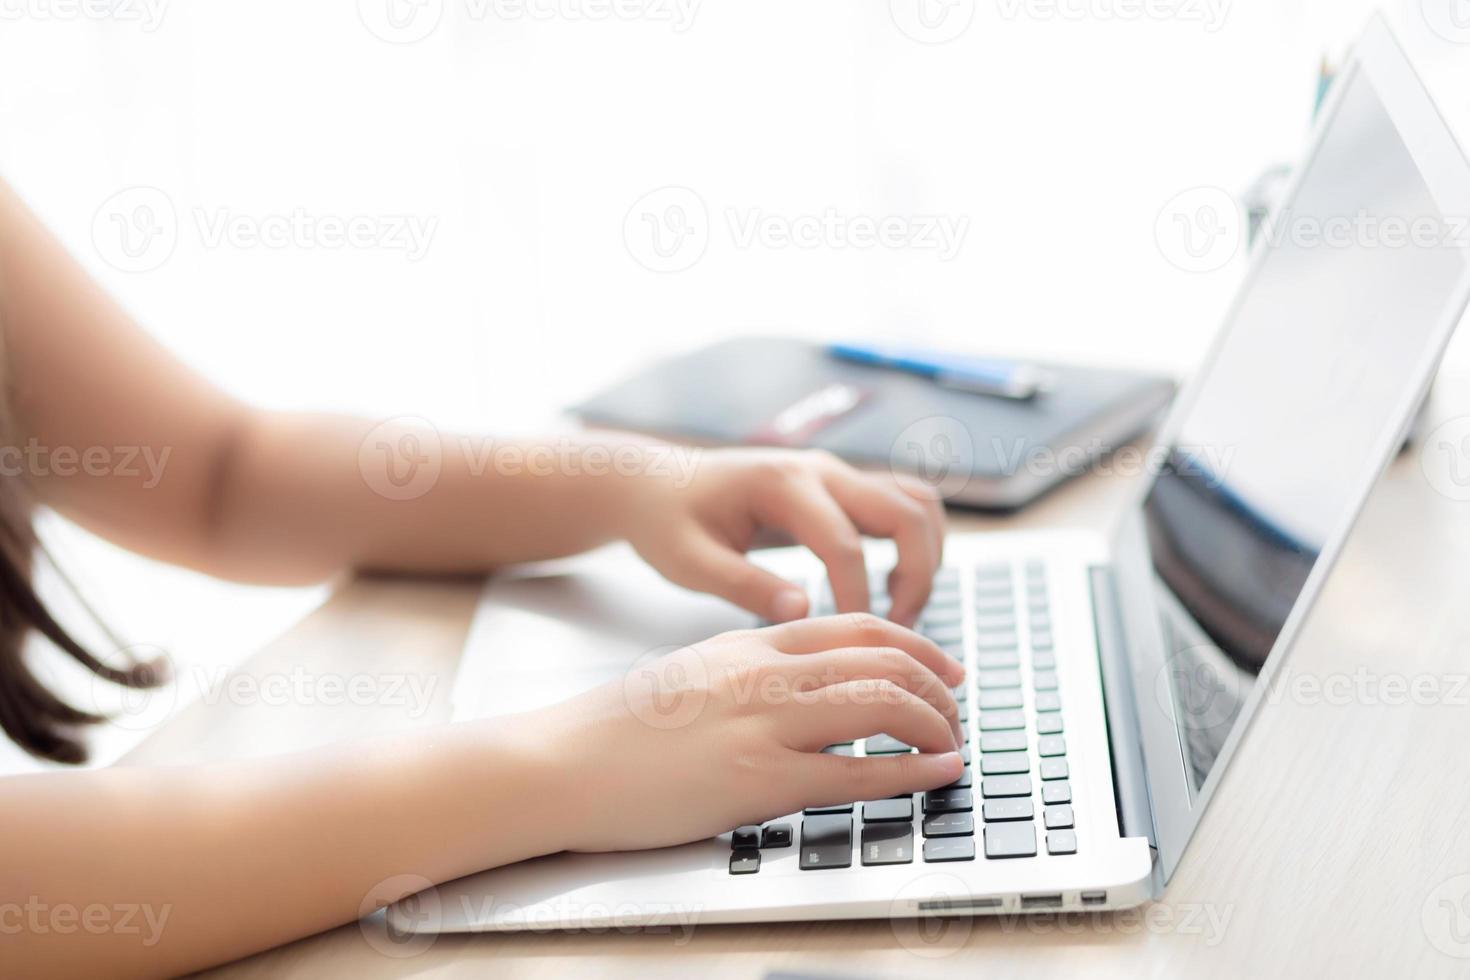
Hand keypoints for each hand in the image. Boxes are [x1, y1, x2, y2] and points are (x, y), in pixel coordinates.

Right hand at [532, 614, 965, 852]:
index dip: (915, 644)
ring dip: (934, 723)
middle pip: (882, 661)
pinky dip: (911, 772)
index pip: (855, 627)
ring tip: (954, 742)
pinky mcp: (757, 780)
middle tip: (958, 709)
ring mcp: (763, 724)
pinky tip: (938, 773)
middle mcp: (765, 673)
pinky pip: (857, 772)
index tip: (945, 665)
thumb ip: (751, 667)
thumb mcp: (694, 672)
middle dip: (936, 685)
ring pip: (881, 705)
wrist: (561, 763)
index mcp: (749, 643)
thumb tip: (804, 681)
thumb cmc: (619, 727)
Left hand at [622, 448, 944, 626]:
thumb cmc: (668, 521)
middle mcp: (820, 468)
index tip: (853, 645)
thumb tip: (802, 612)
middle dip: (915, 576)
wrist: (657, 482)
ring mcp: (837, 472)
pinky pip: (905, 502)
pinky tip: (895, 585)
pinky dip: (919, 542)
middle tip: (898, 631)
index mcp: (781, 483)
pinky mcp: (842, 485)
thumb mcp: (688, 561)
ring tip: (902, 611)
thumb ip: (743, 585)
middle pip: (904, 512)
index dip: (857, 599)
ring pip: (917, 502)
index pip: (843, 544)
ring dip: (927, 556)